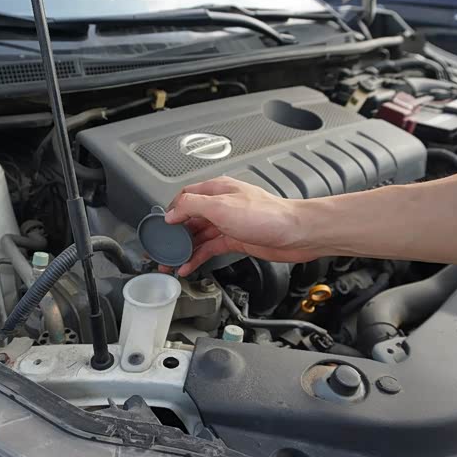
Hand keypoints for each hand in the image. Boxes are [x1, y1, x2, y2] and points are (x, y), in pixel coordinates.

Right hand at [162, 177, 321, 275]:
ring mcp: (228, 223)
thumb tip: (172, 213)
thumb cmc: (267, 215)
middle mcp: (221, 205)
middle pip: (189, 219)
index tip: (161, 229)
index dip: (171, 213)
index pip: (185, 197)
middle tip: (161, 250)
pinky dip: (198, 257)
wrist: (295, 233)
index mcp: (217, 190)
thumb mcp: (222, 206)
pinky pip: (210, 248)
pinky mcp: (236, 239)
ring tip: (170, 262)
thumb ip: (193, 206)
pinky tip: (188, 266)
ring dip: (184, 249)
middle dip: (174, 235)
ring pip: (199, 236)